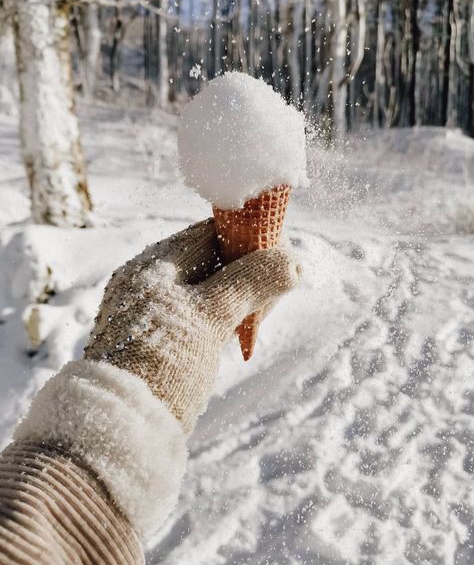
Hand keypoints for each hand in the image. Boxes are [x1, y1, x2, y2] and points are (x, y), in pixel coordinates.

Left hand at [84, 218, 300, 433]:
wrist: (122, 428)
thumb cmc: (164, 362)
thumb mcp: (210, 316)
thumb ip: (250, 282)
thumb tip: (294, 260)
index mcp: (155, 264)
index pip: (211, 233)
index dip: (250, 240)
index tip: (280, 259)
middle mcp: (152, 280)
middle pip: (213, 259)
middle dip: (249, 272)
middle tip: (271, 299)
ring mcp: (156, 309)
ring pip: (211, 288)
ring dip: (241, 296)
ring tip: (257, 320)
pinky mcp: (163, 336)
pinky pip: (202, 312)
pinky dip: (226, 316)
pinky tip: (242, 330)